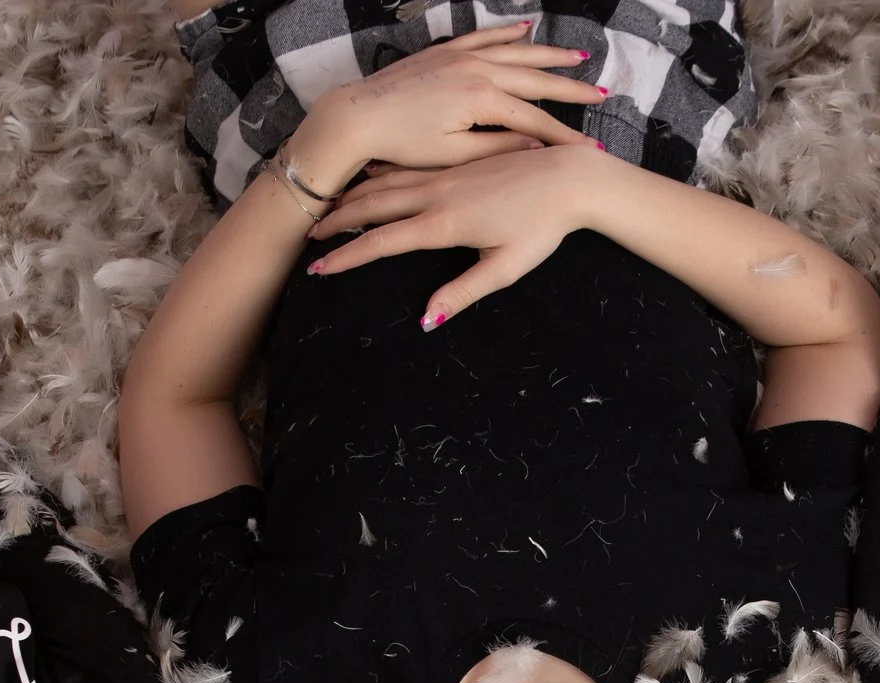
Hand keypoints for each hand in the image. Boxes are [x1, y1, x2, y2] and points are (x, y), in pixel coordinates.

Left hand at [288, 23, 603, 193]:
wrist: (357, 117)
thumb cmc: (400, 145)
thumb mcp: (452, 156)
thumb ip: (496, 148)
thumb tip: (534, 148)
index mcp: (481, 99)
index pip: (535, 118)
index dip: (564, 135)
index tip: (589, 148)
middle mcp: (476, 69)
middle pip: (534, 78)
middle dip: (570, 88)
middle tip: (601, 93)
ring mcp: (460, 55)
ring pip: (515, 51)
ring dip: (548, 55)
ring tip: (578, 58)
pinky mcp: (444, 51)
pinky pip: (484, 36)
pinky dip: (507, 33)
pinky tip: (526, 29)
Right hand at [307, 143, 611, 327]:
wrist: (571, 176)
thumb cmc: (543, 226)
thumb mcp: (506, 268)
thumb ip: (463, 293)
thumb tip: (425, 321)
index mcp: (443, 222)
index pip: (382, 242)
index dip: (347, 257)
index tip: (318, 270)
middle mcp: (437, 193)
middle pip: (372, 206)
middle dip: (337, 221)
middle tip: (308, 235)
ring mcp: (446, 174)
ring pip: (386, 183)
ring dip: (354, 197)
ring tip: (329, 209)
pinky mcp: (458, 163)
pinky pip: (407, 168)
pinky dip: (381, 175)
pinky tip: (370, 176)